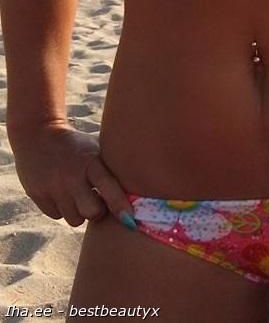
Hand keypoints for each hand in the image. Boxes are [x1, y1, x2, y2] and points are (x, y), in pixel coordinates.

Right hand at [9, 120, 136, 229]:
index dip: (121, 206)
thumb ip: (114, 167)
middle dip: (98, 211)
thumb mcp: (97, 149)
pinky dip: (62, 208)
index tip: (130, 220)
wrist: (39, 135)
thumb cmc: (79, 147)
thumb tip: (144, 185)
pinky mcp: (37, 194)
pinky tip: (63, 192)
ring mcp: (53, 186)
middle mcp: (72, 176)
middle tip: (97, 201)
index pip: (109, 187)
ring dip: (80, 212)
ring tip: (79, 195)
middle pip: (92, 212)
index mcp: (92, 161)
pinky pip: (56, 215)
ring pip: (74, 218)